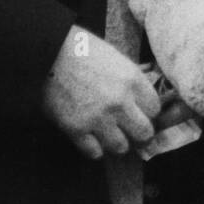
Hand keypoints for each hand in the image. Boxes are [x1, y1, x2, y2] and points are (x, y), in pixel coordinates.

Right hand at [41, 27, 160, 160]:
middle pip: (144, 133)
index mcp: (132, 79)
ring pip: (121, 147)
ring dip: (117, 142)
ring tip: (109, 134)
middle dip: (139, 133)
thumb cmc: (82, 51)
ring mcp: (98, 117)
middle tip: (131, 131)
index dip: (149, 114)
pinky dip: (95, 148)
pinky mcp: (76, 129)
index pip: (155, 109)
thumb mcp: (116, 59)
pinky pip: (95, 153)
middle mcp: (119, 101)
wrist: (48, 54)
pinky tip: (91, 138)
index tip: (142, 114)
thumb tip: (142, 100)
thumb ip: (131, 81)